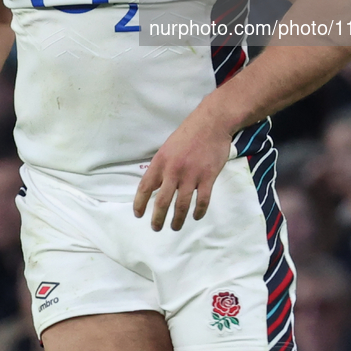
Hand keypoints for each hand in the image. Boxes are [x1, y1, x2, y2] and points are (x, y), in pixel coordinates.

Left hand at [133, 107, 231, 230]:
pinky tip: (195, 216)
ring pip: (181, 205)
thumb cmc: (188, 133)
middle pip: (161, 201)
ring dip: (177, 220)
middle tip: (156, 228)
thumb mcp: (167, 147)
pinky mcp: (208, 177)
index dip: (139, 203)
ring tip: (175, 227)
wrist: (212, 123)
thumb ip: (161, 166)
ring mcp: (191, 175)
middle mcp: (173, 170)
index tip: (138, 215)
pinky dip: (198, 212)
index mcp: (160, 161)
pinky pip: (202, 201)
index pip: (145, 187)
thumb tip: (155, 185)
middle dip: (157, 219)